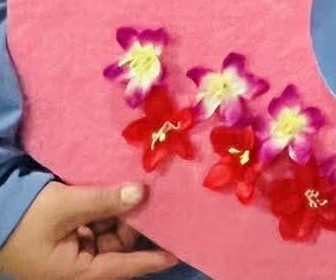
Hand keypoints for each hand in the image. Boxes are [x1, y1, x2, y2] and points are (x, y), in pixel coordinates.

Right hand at [0, 181, 177, 279]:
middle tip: (168, 203)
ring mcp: (75, 249)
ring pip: (112, 232)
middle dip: (141, 225)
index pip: (123, 267)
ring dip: (127, 213)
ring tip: (152, 191)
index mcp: (77, 272)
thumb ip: (106, 200)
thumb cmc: (28, 218)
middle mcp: (79, 265)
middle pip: (119, 247)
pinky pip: (99, 223)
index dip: (152, 259)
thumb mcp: (68, 206)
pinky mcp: (71, 233)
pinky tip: (130, 190)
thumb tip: (141, 193)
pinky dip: (112, 209)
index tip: (179, 251)